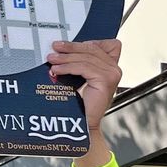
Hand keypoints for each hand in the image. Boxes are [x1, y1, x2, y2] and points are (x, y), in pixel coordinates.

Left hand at [46, 39, 121, 166]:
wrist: (83, 123)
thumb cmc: (82, 103)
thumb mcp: (81, 77)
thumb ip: (80, 62)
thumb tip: (62, 49)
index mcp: (111, 66)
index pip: (99, 45)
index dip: (82, 43)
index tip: (64, 44)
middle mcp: (114, 69)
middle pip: (91, 49)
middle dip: (70, 47)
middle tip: (54, 47)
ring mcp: (112, 74)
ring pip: (85, 58)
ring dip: (65, 58)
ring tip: (52, 59)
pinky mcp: (105, 81)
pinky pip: (83, 67)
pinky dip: (67, 67)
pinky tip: (57, 70)